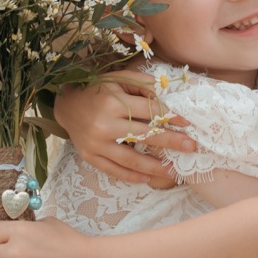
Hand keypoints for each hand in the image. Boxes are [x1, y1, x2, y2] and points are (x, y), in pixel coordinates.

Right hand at [55, 75, 194, 188]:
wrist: (67, 105)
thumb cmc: (97, 90)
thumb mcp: (118, 79)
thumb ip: (142, 84)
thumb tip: (165, 95)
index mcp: (112, 102)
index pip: (148, 111)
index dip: (169, 116)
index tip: (187, 123)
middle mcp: (104, 124)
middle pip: (143, 135)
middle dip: (170, 141)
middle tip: (190, 147)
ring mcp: (96, 143)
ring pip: (130, 159)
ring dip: (153, 166)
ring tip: (172, 171)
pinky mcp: (90, 156)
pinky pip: (114, 170)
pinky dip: (131, 176)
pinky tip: (147, 178)